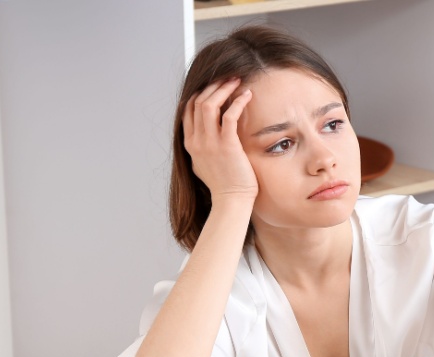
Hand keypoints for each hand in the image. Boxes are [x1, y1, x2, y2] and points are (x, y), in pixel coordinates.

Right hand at [182, 77, 257, 202]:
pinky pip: (229, 116)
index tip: (213, 86)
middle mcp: (197, 141)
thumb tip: (202, 139)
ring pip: (210, 105)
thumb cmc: (223, 186)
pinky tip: (246, 95)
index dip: (199, 94)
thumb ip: (200, 149)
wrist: (231, 201)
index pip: (187, 110)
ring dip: (223, 89)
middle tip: (227, 79)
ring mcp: (210, 143)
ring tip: (236, 81)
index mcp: (190, 144)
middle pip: (198, 103)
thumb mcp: (202, 165)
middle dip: (213, 87)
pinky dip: (237, 102)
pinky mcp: (227, 146)